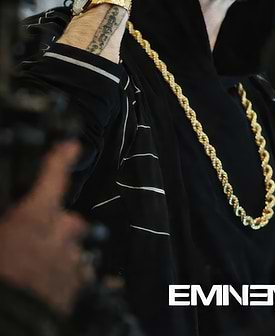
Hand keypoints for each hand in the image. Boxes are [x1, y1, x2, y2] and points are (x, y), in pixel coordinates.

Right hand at [0, 142, 89, 314]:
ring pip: (75, 249)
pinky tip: (49, 286)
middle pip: (70, 221)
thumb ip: (5, 219)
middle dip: (59, 225)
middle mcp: (58, 236)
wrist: (11, 323)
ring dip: (62, 254)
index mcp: (33, 219)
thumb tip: (8, 219)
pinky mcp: (75, 289)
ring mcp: (69, 263)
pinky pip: (77, 275)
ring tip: (40, 267)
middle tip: (38, 235)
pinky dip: (66, 277)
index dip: (62, 159)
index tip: (71, 146)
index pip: (53, 178)